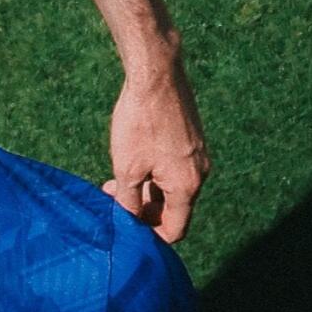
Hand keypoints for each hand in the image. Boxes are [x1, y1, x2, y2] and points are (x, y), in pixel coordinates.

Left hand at [105, 53, 209, 245]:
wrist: (156, 75)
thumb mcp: (127, 169)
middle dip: (142, 210)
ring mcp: (197, 155)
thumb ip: (129, 201)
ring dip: (145, 191)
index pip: (175, 229)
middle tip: (112, 200)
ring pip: (171, 187)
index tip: (126, 230)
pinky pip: (173, 168)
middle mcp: (199, 173)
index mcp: (187, 186)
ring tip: (114, 182)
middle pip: (173, 209)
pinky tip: (129, 163)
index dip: (151, 236)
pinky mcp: (191, 139)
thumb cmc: (140, 122)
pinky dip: (153, 173)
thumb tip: (129, 224)